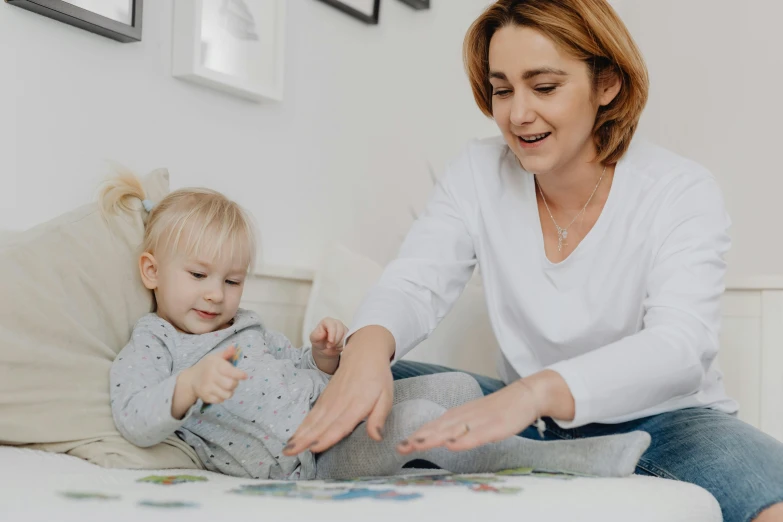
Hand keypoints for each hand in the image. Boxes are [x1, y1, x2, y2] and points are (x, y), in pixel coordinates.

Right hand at [185, 345, 247, 405]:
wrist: (191, 379)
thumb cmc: (207, 366)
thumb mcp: (215, 357)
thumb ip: (226, 353)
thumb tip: (234, 347)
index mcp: (214, 365)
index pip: (229, 371)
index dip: (239, 374)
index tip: (244, 376)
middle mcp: (210, 376)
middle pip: (230, 384)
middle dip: (235, 383)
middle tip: (233, 380)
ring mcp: (207, 388)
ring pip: (227, 394)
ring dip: (230, 391)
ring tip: (226, 386)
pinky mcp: (206, 397)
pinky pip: (221, 400)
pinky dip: (223, 397)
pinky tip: (219, 391)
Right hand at [283, 325, 395, 455]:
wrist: (364, 354)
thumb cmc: (378, 378)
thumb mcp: (386, 397)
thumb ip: (379, 418)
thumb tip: (376, 438)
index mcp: (357, 404)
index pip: (341, 424)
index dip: (328, 437)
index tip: (314, 448)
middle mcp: (340, 403)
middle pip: (321, 424)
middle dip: (305, 439)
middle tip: (289, 453)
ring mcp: (330, 399)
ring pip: (313, 419)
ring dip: (300, 434)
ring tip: (287, 448)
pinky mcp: (325, 397)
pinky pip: (312, 414)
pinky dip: (302, 425)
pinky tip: (294, 436)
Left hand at [309, 317, 347, 358]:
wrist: (324, 348)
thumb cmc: (318, 341)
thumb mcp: (313, 339)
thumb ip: (316, 335)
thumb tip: (322, 333)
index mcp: (327, 321)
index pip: (332, 325)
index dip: (332, 333)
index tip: (330, 341)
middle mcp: (336, 323)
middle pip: (340, 330)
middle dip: (335, 341)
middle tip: (329, 346)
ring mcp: (343, 328)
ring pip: (345, 336)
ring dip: (339, 344)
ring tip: (332, 346)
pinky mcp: (347, 334)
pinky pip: (348, 340)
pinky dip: (342, 345)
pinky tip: (337, 347)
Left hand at [396, 379, 538, 453]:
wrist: (524, 395)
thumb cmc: (498, 409)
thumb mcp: (473, 418)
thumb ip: (457, 428)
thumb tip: (439, 439)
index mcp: (458, 415)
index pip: (433, 426)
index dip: (416, 435)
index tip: (399, 445)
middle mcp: (465, 416)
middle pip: (438, 429)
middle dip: (418, 438)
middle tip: (400, 448)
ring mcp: (479, 421)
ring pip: (453, 431)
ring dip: (433, 438)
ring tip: (416, 445)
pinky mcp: (495, 427)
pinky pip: (477, 435)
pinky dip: (463, 441)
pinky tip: (451, 446)